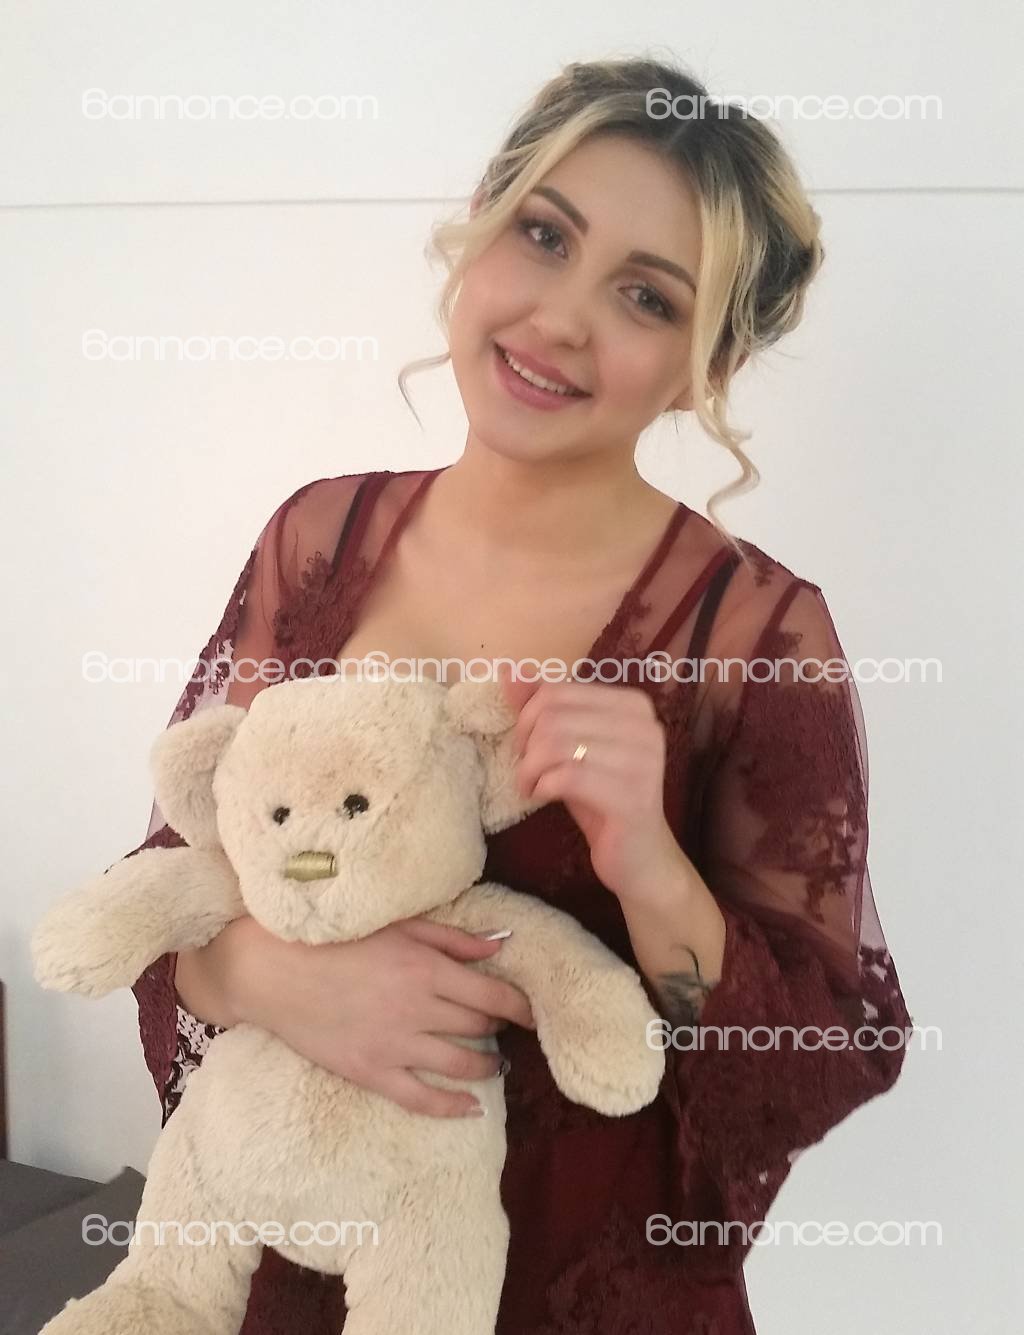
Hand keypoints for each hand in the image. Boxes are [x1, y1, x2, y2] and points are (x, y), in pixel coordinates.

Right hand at [227, 914, 534, 1117]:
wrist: (274, 971)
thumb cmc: (337, 940)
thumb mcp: (399, 927)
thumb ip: (451, 939)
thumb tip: (498, 946)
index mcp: (427, 969)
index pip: (493, 994)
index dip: (522, 1006)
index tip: (537, 1012)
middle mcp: (418, 1008)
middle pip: (480, 1027)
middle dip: (503, 1030)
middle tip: (512, 1032)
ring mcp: (395, 1045)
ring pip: (461, 1064)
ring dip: (488, 1066)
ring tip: (497, 1064)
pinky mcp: (372, 1072)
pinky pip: (422, 1100)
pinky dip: (452, 1107)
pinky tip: (472, 1108)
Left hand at [499, 665, 683, 902]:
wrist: (639, 857)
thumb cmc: (600, 798)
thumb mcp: (569, 748)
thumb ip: (543, 710)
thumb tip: (508, 672)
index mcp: (633, 705)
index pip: (557, 690)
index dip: (528, 718)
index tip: (527, 747)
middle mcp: (645, 726)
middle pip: (554, 716)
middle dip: (527, 745)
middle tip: (527, 771)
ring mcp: (644, 761)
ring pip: (557, 744)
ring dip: (530, 769)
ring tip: (531, 785)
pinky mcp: (633, 797)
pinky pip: (568, 777)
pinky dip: (543, 786)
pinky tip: (542, 797)